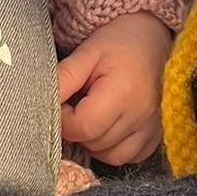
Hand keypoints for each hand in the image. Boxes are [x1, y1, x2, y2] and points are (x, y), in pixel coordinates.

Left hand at [57, 11, 172, 165]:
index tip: (64, 100)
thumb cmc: (117, 42)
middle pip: (94, 143)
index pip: (82, 127)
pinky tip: (109, 125)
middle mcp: (141, 115)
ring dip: (93, 140)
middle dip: (77, 128)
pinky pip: (128, 157)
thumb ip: (63, 78)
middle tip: (78, 102)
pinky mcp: (156, 136)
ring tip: (93, 112)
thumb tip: (40, 102)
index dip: (64, 118)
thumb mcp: (87, 52)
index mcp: (123, 92)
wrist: (151, 37)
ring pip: (109, 156)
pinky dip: (113, 148)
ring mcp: (152, 129)